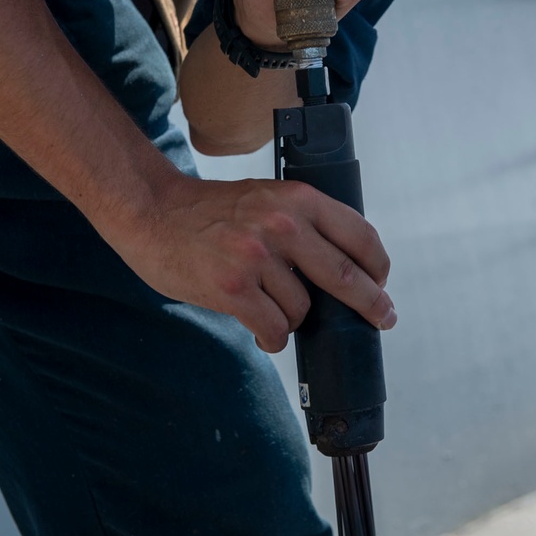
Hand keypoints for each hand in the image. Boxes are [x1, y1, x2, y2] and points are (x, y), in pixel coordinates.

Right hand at [107, 173, 394, 352]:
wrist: (152, 211)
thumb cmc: (210, 210)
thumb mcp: (266, 197)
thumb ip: (302, 223)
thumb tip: (343, 268)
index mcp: (298, 199)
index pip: (360, 234)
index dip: (378, 265)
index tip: (381, 281)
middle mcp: (283, 225)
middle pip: (346, 276)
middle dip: (371, 303)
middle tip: (383, 317)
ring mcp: (257, 258)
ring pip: (303, 310)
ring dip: (294, 319)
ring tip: (271, 309)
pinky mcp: (233, 289)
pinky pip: (274, 328)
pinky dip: (273, 337)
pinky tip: (262, 331)